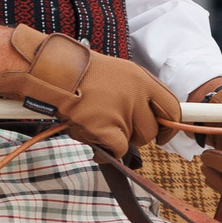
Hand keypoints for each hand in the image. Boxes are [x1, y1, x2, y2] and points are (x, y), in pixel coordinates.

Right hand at [0, 26, 176, 159]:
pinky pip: (117, 151)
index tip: (164, 135)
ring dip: (116, 139)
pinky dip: (105, 151)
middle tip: (115, 127)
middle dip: (136, 134)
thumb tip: (152, 118)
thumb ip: (136, 93)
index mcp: (140, 78)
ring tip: (95, 122)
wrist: (49, 71)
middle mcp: (134, 94)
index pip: (171, 107)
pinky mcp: (105, 128)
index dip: (170, 126)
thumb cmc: (78, 72)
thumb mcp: (116, 73)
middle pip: (151, 130)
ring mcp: (120, 111)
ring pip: (133, 141)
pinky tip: (91, 137)